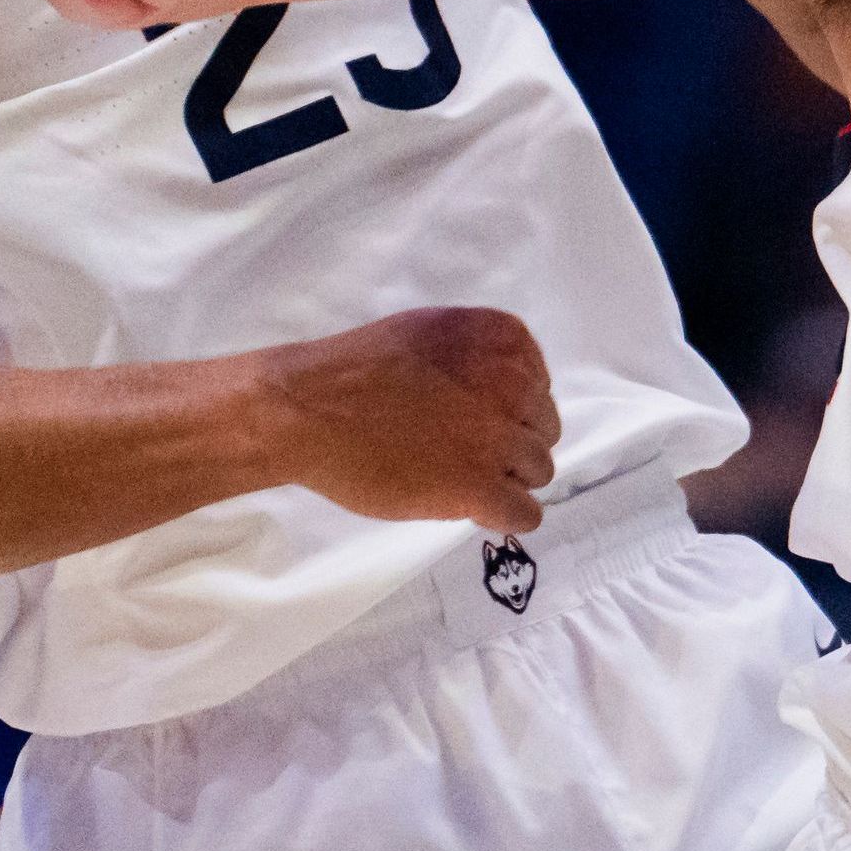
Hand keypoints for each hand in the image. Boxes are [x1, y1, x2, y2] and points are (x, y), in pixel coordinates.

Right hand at [264, 306, 557, 532]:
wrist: (306, 410)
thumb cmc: (356, 371)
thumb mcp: (431, 334)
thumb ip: (479, 357)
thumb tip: (515, 392)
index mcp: (502, 339)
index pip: (539, 386)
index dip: (508, 409)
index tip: (471, 417)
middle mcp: (512, 384)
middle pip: (543, 430)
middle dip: (510, 444)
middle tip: (461, 451)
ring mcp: (497, 439)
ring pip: (539, 471)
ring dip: (505, 479)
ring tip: (457, 477)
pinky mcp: (478, 487)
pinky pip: (525, 514)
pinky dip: (504, 517)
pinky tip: (475, 510)